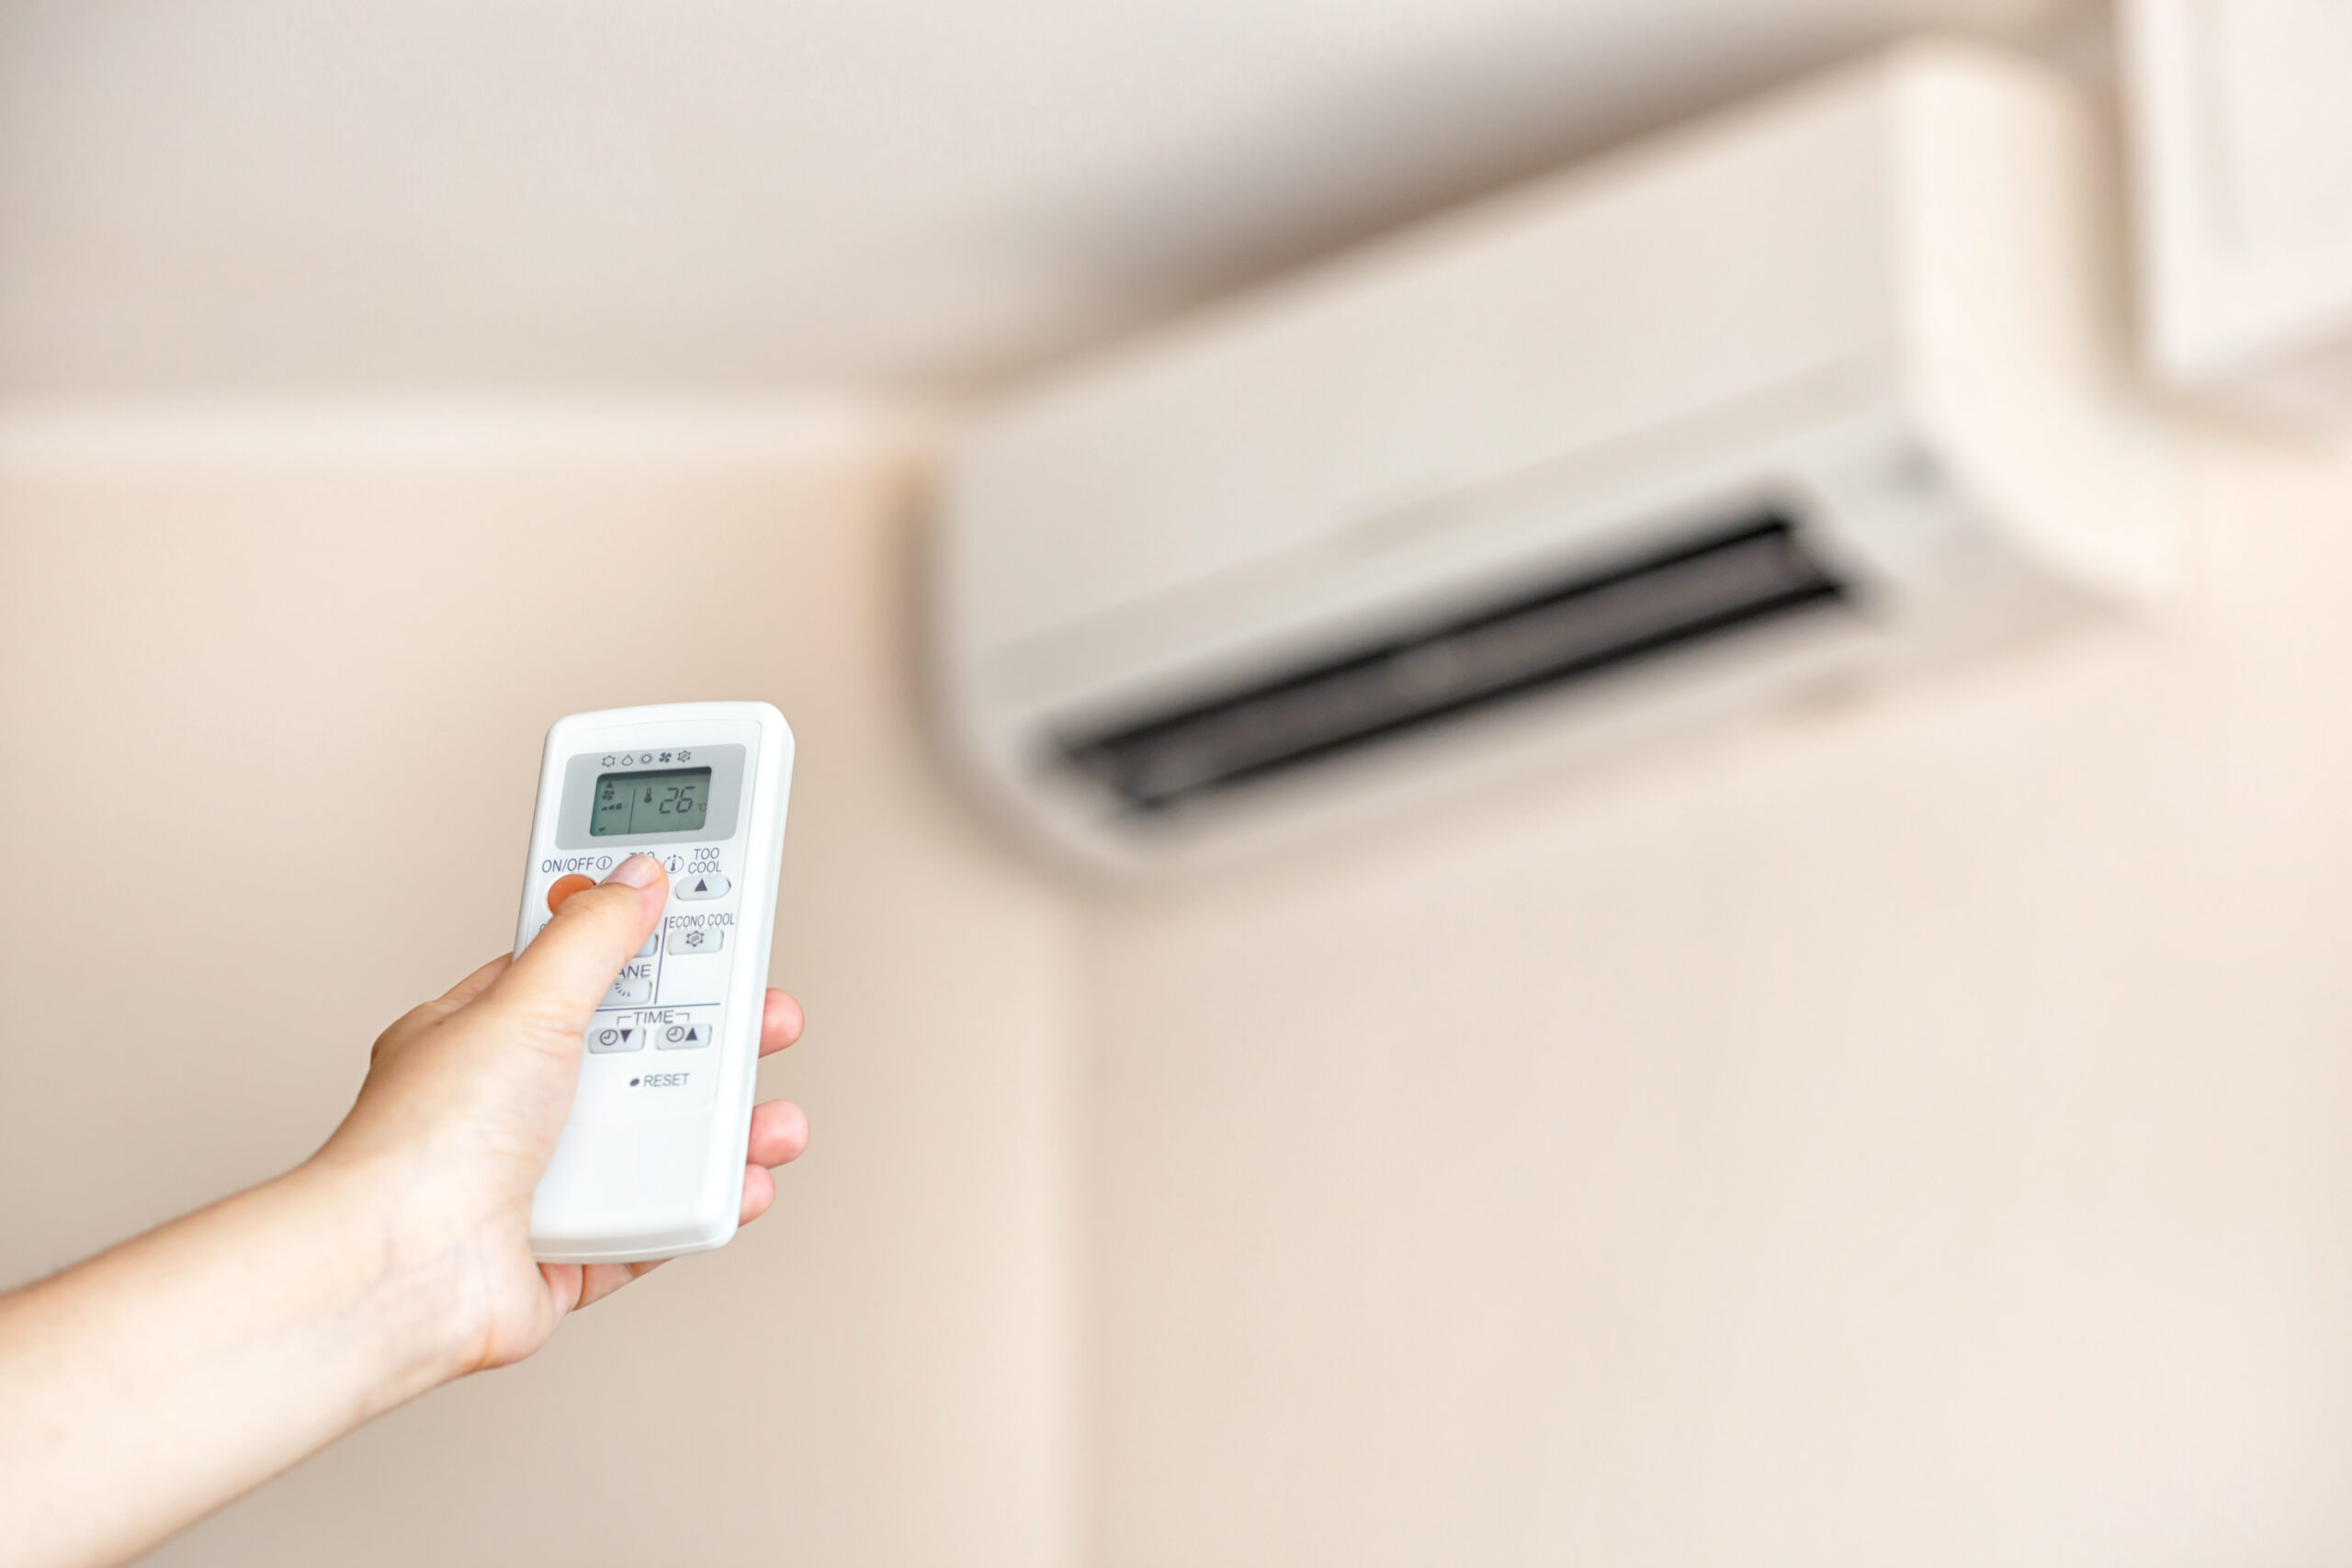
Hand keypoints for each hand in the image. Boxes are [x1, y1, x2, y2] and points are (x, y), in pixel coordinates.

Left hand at [312, 852, 807, 1374]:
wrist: (402, 1278)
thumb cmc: (423, 1147)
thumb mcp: (524, 1006)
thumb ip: (591, 938)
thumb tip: (634, 879)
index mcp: (483, 1036)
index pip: (579, 972)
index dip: (645, 949)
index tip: (704, 928)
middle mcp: (509, 1107)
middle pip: (636, 1058)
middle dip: (712, 1040)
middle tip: (764, 1019)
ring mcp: (539, 1183)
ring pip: (655, 1142)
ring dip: (725, 1128)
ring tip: (771, 1120)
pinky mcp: (568, 1251)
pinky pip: (655, 1222)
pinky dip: (703, 1203)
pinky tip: (740, 1182)